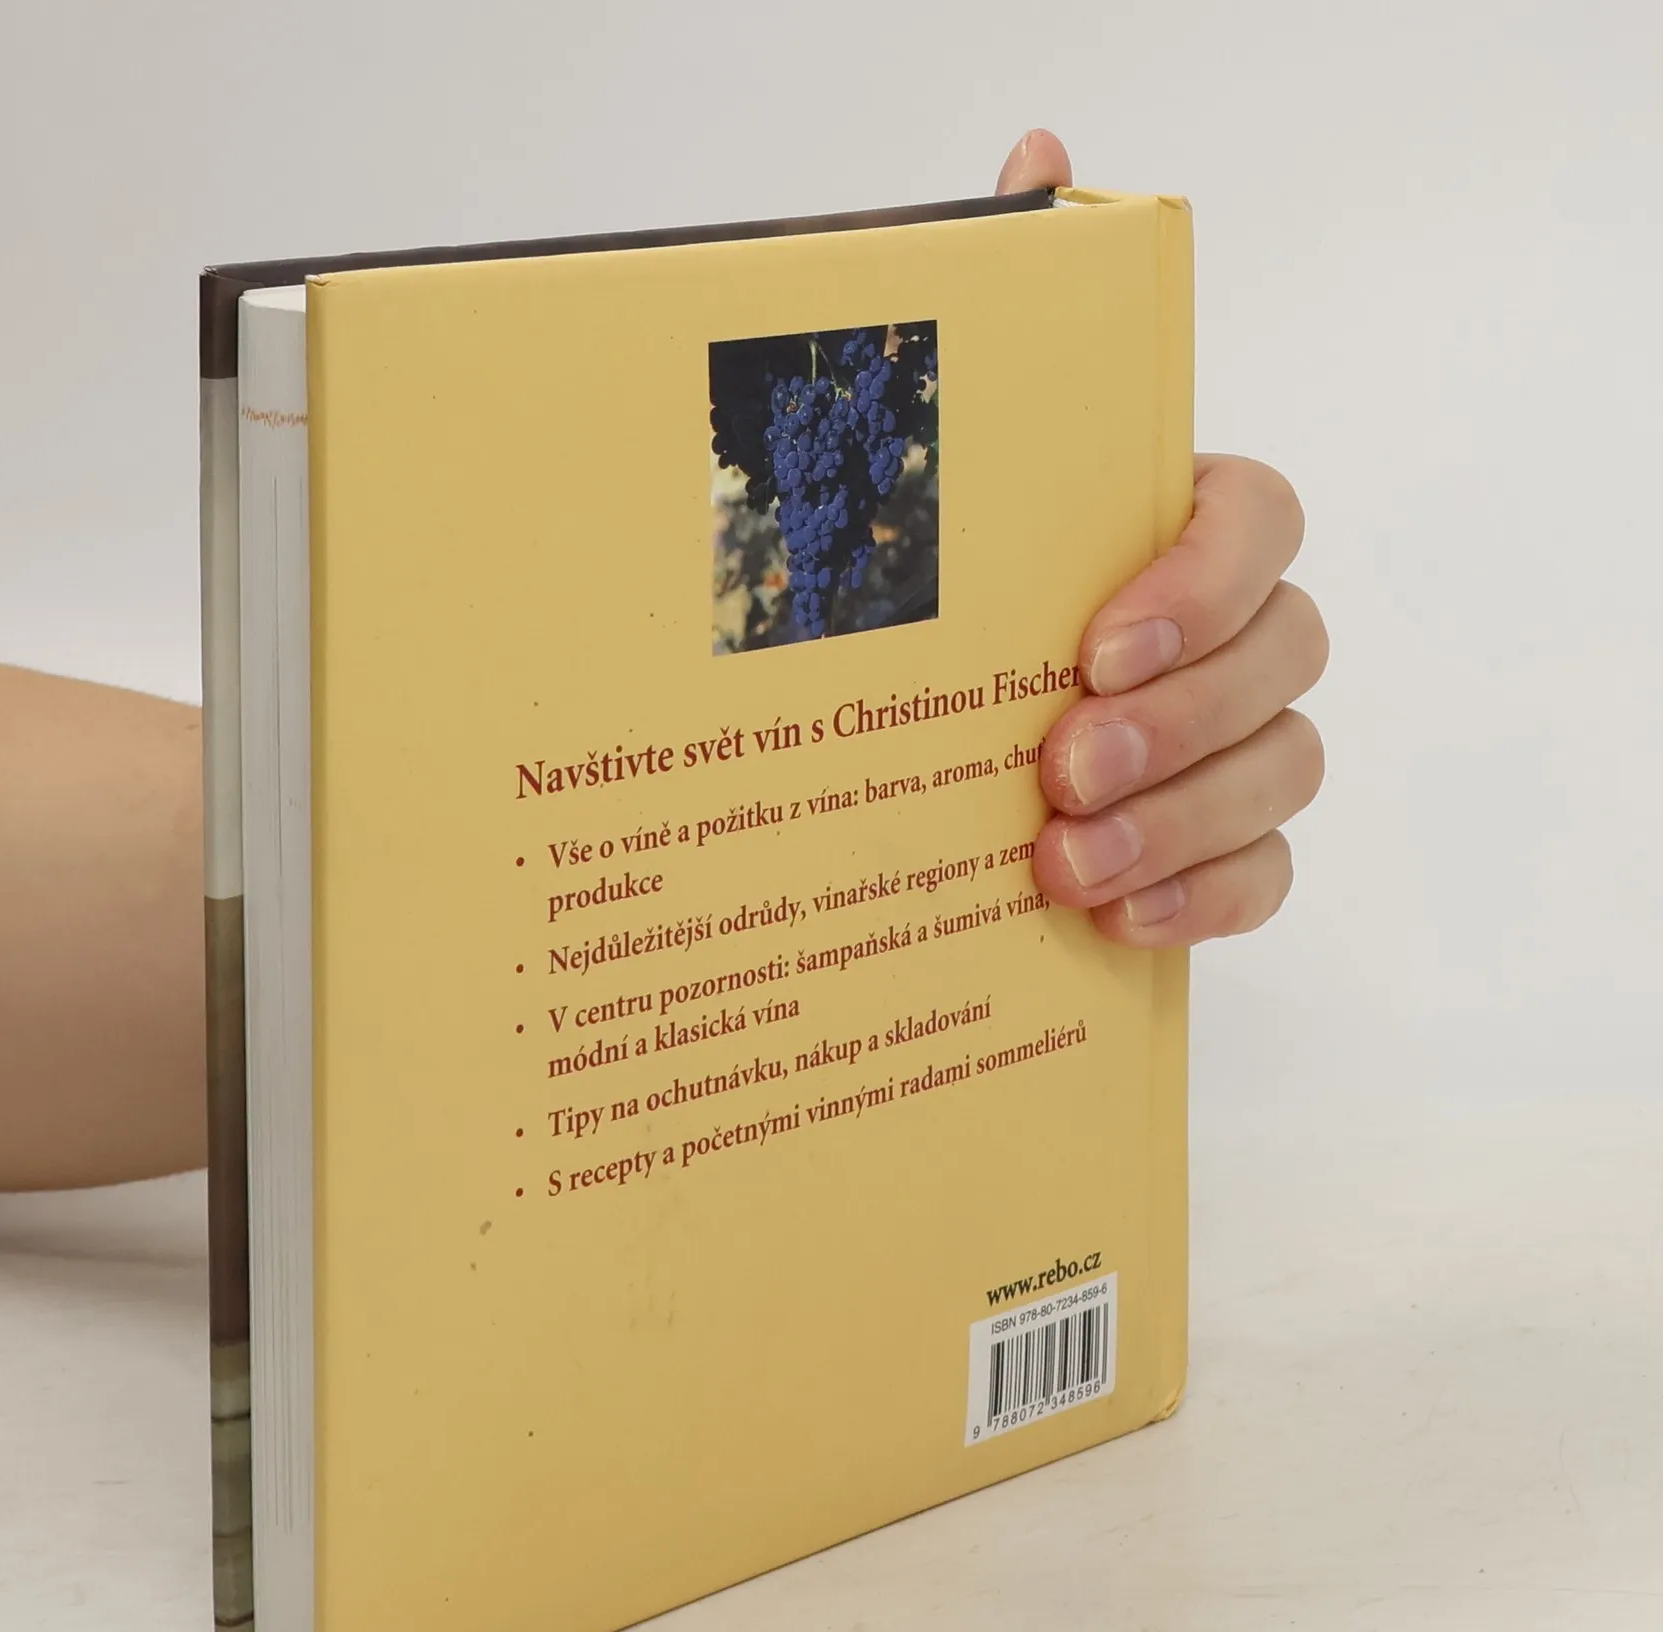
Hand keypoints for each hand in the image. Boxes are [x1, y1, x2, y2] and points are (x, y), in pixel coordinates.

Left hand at [994, 131, 1327, 945]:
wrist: (897, 727)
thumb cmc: (950, 576)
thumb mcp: (952, 458)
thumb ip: (1011, 318)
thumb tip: (1042, 159)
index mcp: (1175, 527)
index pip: (1257, 522)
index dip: (1200, 586)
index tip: (1096, 649)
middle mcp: (1229, 626)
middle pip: (1284, 659)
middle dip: (1180, 724)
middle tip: (1062, 771)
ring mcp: (1236, 737)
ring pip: (1283, 773)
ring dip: (1182, 824)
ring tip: (1062, 866)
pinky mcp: (1217, 842)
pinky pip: (1265, 875)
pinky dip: (1203, 902)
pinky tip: (1116, 924)